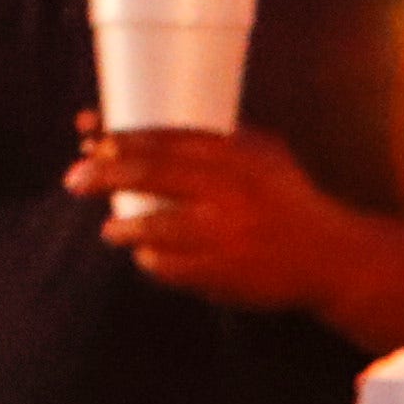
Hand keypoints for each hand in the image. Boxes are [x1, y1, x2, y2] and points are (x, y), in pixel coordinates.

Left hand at [68, 121, 359, 313]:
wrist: (329, 258)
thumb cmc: (288, 199)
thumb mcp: (263, 155)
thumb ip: (218, 140)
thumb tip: (146, 128)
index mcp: (238, 155)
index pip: (167, 139)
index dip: (122, 137)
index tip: (90, 135)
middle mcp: (229, 192)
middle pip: (149, 175)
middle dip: (102, 175)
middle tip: (74, 180)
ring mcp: (223, 236)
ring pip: (152, 228)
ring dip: (122, 228)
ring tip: (111, 228)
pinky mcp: (221, 274)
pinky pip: (168, 267)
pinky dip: (151, 260)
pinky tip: (147, 255)